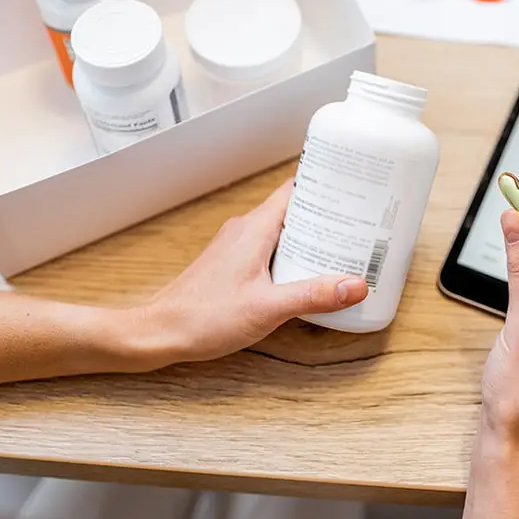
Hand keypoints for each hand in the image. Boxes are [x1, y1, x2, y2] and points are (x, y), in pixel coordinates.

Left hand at [130, 180, 368, 366]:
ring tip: (340, 248)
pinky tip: (305, 275)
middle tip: (358, 223)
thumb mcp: (269, 307)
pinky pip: (269, 250)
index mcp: (254, 229)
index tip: (352, 188)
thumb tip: (356, 285)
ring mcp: (236, 248)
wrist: (161, 332)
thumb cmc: (205, 318)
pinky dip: (292, 256)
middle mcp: (244, 231)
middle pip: (292, 211)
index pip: (294, 191)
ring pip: (281, 232)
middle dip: (324, 216)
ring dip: (308, 239)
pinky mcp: (232, 266)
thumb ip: (313, 295)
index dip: (324, 186)